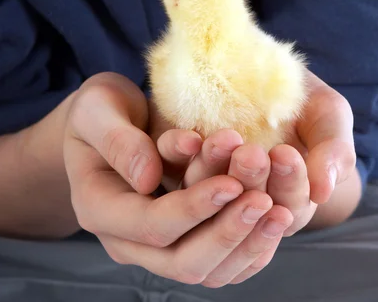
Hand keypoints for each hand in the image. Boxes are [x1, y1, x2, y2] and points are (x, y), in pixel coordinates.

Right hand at [63, 73, 291, 285]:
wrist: (106, 123)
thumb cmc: (100, 110)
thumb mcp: (97, 109)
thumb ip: (118, 141)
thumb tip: (148, 178)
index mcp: (99, 208)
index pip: (151, 225)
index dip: (194, 208)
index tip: (232, 183)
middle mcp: (127, 239)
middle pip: (182, 260)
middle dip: (226, 231)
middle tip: (264, 200)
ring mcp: (155, 245)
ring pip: (206, 268)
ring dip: (245, 243)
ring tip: (279, 211)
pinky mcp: (181, 238)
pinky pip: (219, 260)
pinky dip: (249, 245)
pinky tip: (277, 217)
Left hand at [159, 68, 356, 236]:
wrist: (261, 67)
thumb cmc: (302, 98)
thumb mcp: (328, 116)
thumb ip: (334, 152)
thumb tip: (324, 191)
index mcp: (284, 197)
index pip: (288, 203)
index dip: (289, 182)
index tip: (287, 154)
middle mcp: (243, 196)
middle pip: (244, 202)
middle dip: (249, 177)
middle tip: (251, 153)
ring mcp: (207, 178)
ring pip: (204, 189)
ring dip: (212, 167)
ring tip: (223, 140)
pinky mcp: (177, 156)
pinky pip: (171, 161)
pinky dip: (176, 151)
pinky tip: (186, 138)